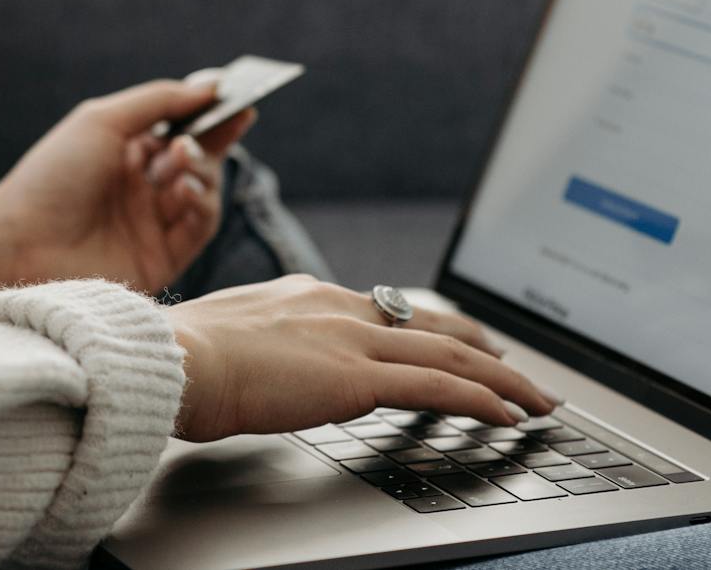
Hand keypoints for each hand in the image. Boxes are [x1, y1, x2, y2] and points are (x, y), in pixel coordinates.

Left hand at [0, 73, 257, 296]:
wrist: (20, 241)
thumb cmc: (53, 175)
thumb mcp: (103, 121)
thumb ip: (160, 100)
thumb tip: (213, 85)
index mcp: (126, 155)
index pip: (182, 131)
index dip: (213, 117)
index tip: (242, 101)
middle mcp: (142, 190)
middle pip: (199, 161)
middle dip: (208, 144)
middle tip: (190, 140)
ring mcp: (152, 225)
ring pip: (204, 192)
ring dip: (201, 171)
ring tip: (179, 163)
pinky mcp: (160, 260)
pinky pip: (200, 228)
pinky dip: (202, 204)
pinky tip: (185, 189)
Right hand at [166, 274, 563, 441]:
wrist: (176, 358)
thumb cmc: (185, 357)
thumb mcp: (230, 336)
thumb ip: (263, 343)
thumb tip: (265, 364)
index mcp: (307, 295)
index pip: (386, 309)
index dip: (430, 326)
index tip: (455, 339)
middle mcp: (338, 307)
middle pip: (430, 324)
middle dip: (481, 347)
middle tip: (515, 368)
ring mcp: (352, 339)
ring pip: (448, 353)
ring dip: (501, 378)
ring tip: (534, 398)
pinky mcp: (358, 378)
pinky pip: (438, 388)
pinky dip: (482, 400)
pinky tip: (508, 416)